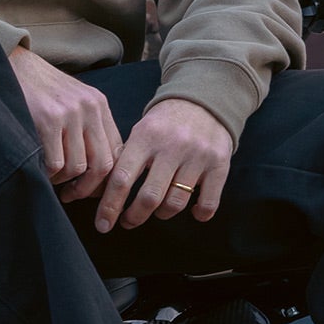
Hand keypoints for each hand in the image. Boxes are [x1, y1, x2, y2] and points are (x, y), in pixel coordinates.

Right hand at [10, 47, 121, 201]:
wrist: (13, 64)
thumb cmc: (40, 90)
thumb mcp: (72, 102)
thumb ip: (87, 128)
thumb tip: (97, 172)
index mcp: (99, 105)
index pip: (117, 152)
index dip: (106, 178)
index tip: (91, 189)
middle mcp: (90, 108)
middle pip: (103, 164)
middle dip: (87, 188)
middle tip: (71, 195)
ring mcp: (70, 113)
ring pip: (78, 167)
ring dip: (64, 181)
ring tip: (52, 178)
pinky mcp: (48, 119)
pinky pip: (56, 163)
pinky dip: (48, 174)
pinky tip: (40, 168)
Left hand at [95, 98, 232, 232]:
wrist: (204, 100)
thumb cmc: (166, 123)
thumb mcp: (141, 131)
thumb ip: (126, 159)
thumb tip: (106, 194)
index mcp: (146, 136)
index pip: (122, 178)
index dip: (110, 206)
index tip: (103, 223)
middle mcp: (172, 146)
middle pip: (149, 197)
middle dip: (134, 217)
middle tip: (128, 221)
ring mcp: (198, 156)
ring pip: (175, 203)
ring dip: (162, 214)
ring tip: (157, 211)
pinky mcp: (219, 164)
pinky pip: (208, 202)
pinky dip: (199, 214)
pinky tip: (194, 212)